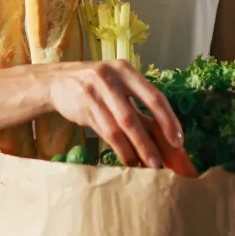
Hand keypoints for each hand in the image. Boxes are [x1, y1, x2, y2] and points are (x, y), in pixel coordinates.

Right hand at [46, 60, 182, 168]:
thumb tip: (164, 135)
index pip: (153, 96)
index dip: (168, 120)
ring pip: (119, 126)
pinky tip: (128, 159)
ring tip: (148, 164)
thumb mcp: (117, 87)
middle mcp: (111, 78)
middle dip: (151, 141)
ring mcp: (94, 92)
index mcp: (126, 70)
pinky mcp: (83, 107)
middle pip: (135, 114)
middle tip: (163, 161)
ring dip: (135, 149)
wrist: (56, 81)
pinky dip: (119, 148)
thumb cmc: (95, 85)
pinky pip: (105, 132)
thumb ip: (138, 106)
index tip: (178, 140)